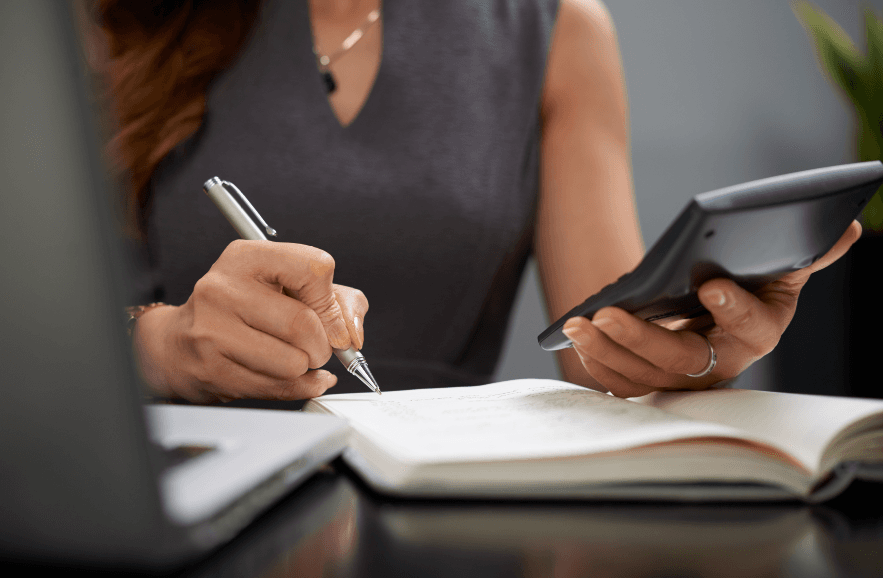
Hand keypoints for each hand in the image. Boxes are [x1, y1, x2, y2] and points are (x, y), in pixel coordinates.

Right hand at [133, 240, 368, 402]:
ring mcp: (213, 330)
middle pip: (304, 324)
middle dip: (322, 345)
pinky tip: (287, 376)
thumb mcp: (288, 287)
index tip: (330, 318)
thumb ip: (337, 300)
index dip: (331, 301)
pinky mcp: (212, 369)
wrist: (178, 343)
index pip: (314, 268)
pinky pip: (277, 388)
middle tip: (314, 346)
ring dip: (305, 368)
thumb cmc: (242, 311)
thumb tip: (352, 333)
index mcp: (246, 257)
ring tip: (290, 357)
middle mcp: (223, 288)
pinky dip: (297, 387)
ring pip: (293, 362)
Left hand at [562, 220, 861, 397]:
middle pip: (681, 361)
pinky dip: (598, 362)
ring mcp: (683, 379)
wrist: (713, 314)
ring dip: (608, 350)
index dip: (735, 309)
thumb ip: (806, 253)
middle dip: (643, 339)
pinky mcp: (652, 382)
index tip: (711, 285)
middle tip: (609, 313)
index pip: (752, 328)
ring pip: (643, 376)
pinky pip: (622, 383)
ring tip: (579, 322)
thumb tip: (845, 226)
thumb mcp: (779, 267)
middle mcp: (721, 364)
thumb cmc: (747, 286)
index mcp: (759, 332)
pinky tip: (578, 336)